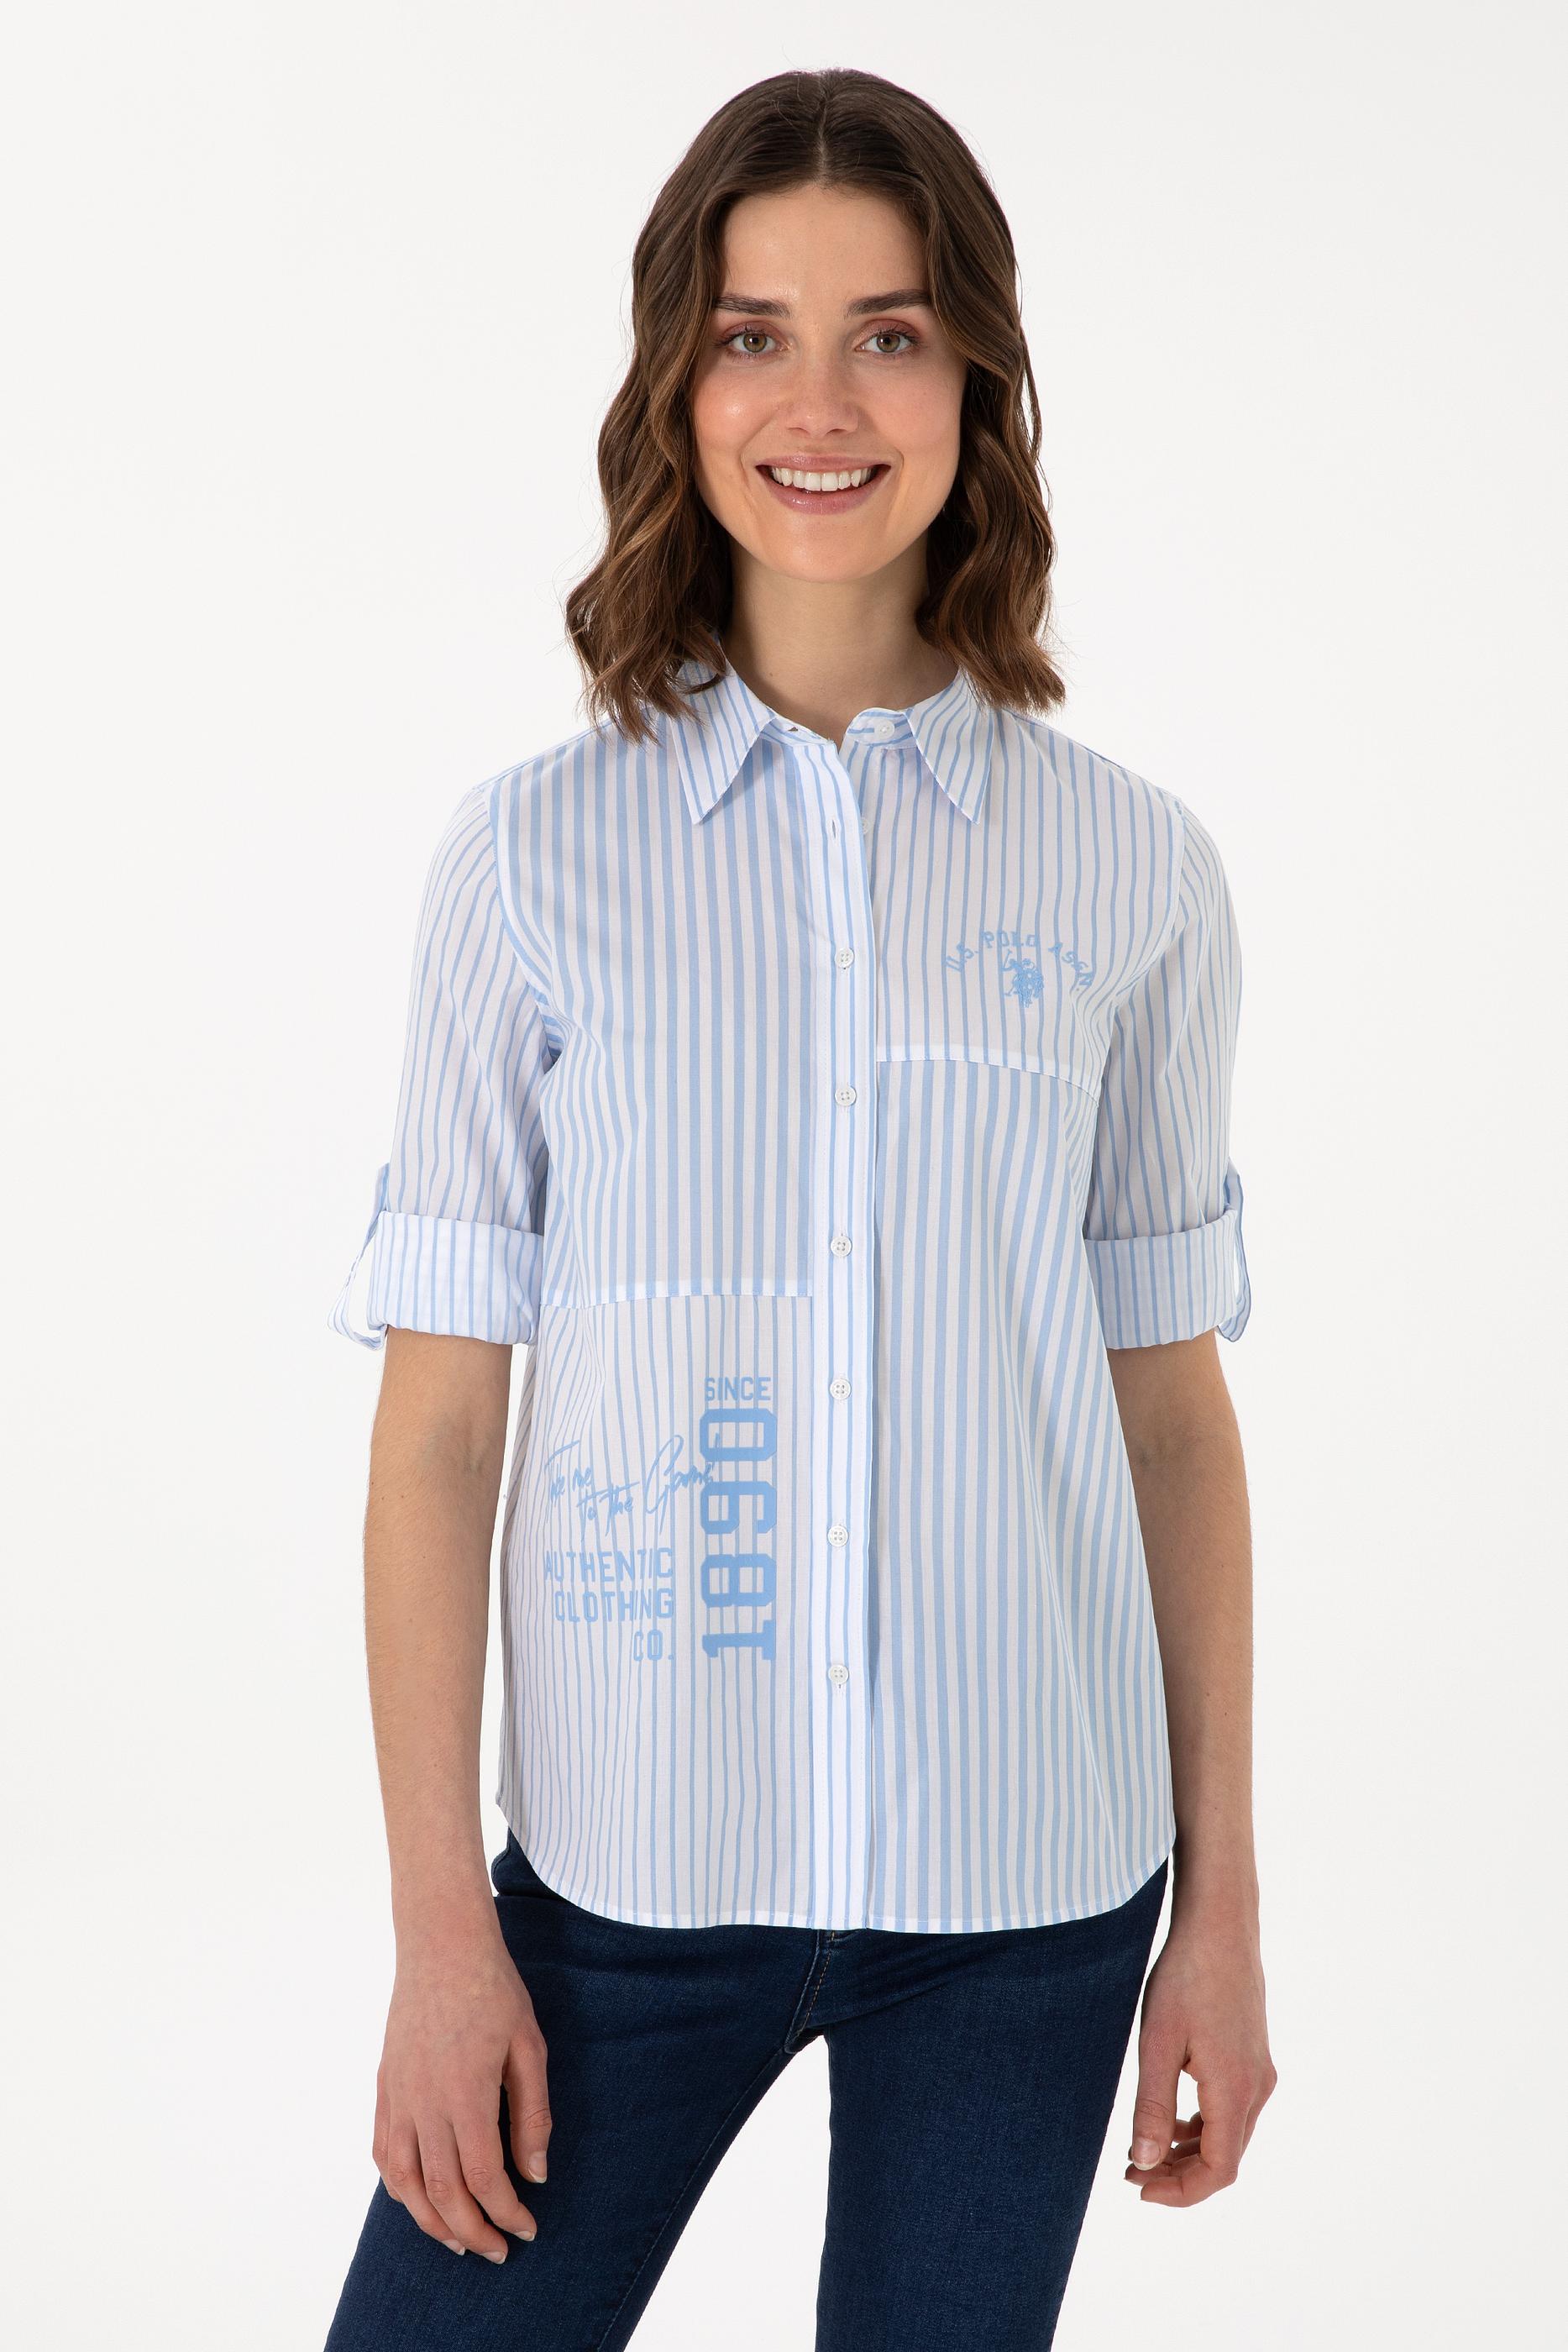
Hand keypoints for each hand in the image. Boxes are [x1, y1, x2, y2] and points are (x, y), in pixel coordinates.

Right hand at [373, 1919, 551, 2258]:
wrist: (441, 1945)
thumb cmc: (493, 1991)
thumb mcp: (528, 2047)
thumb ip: (532, 2114)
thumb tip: (536, 2174)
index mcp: (465, 2095)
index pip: (483, 2178)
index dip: (505, 2213)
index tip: (528, 2228)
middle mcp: (424, 2104)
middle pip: (442, 2193)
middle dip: (472, 2231)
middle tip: (499, 2250)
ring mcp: (398, 2098)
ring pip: (405, 2183)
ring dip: (431, 2222)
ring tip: (459, 2241)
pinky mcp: (384, 2088)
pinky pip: (383, 2153)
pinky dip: (399, 2187)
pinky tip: (419, 2199)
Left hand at [1122, 1910, 1275, 2206]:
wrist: (1220, 1926)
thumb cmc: (1186, 1977)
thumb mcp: (1158, 2042)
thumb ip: (1152, 2106)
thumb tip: (1144, 2162)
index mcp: (1235, 2089)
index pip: (1219, 2170)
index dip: (1181, 2191)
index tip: (1139, 2187)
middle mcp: (1257, 2087)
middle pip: (1225, 2157)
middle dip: (1179, 2174)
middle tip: (1131, 2170)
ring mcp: (1260, 2072)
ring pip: (1230, 2135)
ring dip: (1190, 2151)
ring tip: (1144, 2149)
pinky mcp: (1254, 2057)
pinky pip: (1232, 2109)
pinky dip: (1202, 2125)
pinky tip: (1172, 2117)